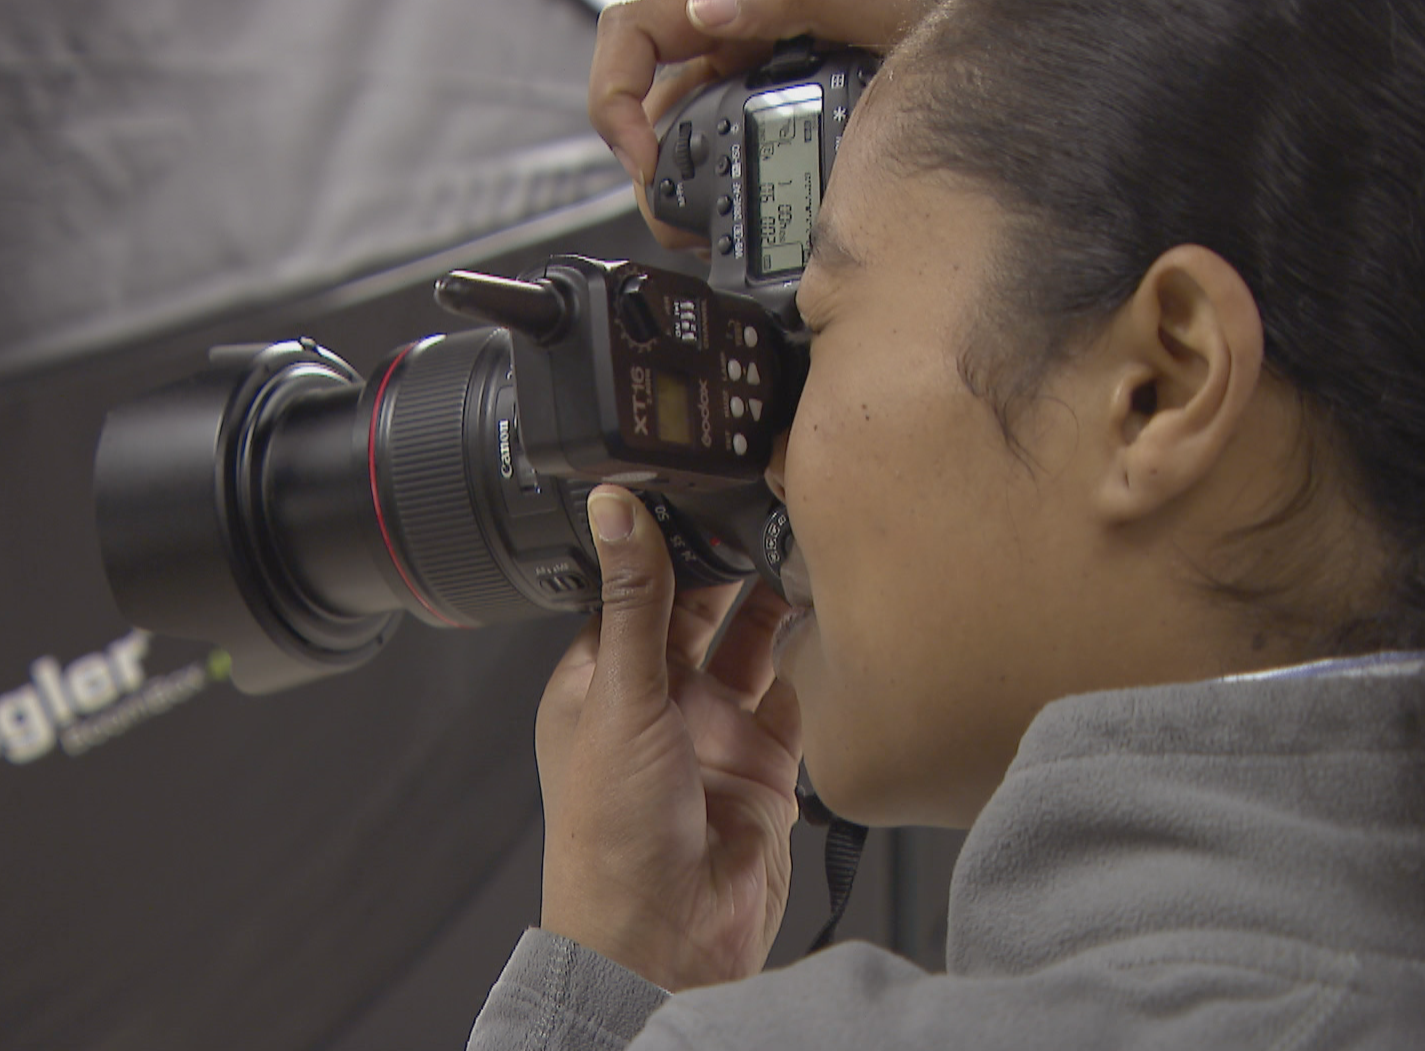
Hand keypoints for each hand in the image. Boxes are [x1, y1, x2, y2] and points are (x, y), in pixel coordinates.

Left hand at [537, 486, 801, 989]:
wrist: (666, 937)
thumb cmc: (611, 836)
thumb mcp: (620, 696)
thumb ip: (634, 599)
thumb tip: (613, 508)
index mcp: (598, 682)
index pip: (633, 591)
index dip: (662, 542)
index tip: (695, 488)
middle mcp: (656, 701)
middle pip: (697, 610)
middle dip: (727, 564)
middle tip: (761, 502)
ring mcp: (712, 731)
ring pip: (751, 646)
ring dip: (773, 604)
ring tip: (799, 542)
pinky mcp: (764, 762)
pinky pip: (795, 698)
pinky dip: (813, 663)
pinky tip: (826, 618)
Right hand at [590, 0, 924, 247]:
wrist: (965, 36)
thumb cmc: (924, 0)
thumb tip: (711, 10)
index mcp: (736, 4)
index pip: (633, 36)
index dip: (615, 94)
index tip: (643, 155)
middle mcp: (730, 44)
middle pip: (646, 104)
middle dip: (646, 168)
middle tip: (674, 218)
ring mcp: (747, 84)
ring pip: (679, 140)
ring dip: (676, 191)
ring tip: (703, 233)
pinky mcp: (769, 118)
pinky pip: (720, 158)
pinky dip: (716, 197)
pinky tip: (739, 224)